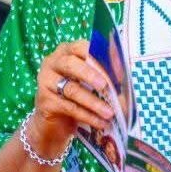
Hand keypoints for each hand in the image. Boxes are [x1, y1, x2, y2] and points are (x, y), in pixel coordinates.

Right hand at [30, 41, 114, 158]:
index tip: (117, 69)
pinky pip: (69, 108)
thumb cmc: (76, 97)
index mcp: (66, 51)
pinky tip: (101, 123)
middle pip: (71, 64)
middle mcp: (52, 62)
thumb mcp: (87, 83)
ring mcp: (45, 82)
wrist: (53, 124)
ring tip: (110, 113)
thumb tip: (126, 84)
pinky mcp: (44, 102)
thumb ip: (101, 77)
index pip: (81, 47)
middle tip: (105, 86)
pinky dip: (88, 116)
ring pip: (72, 90)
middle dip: (91, 75)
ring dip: (94, 102)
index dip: (100, 57)